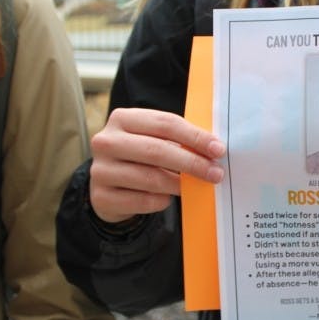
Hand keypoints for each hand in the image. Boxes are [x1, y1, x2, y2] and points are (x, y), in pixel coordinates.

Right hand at [88, 108, 225, 222]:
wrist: (109, 187)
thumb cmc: (139, 158)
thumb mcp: (152, 140)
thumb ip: (176, 140)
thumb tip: (213, 150)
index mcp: (122, 119)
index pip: (164, 123)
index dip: (194, 137)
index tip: (218, 149)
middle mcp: (106, 142)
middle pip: (157, 150)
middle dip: (192, 162)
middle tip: (215, 173)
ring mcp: (100, 170)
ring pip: (150, 178)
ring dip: (179, 184)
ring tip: (196, 186)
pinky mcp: (101, 197)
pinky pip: (143, 201)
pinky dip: (162, 201)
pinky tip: (168, 198)